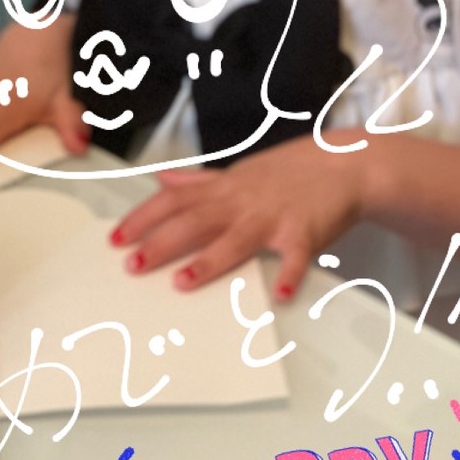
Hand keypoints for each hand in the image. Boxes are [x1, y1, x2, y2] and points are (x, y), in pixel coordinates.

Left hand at [110, 130, 368, 298]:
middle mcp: (242, 201)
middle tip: (131, 264)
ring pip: (236, 239)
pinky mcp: (305, 231)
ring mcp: (273, 216)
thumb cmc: (289, 172)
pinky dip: (290, 274)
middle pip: (194, 221)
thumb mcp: (238, 172)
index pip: (174, 201)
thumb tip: (162, 178)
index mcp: (224, 189)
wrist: (344, 164)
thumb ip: (199, 180)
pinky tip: (281, 295)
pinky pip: (297, 255)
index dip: (143, 218)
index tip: (115, 237)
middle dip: (160, 243)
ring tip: (182, 283)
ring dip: (209, 261)